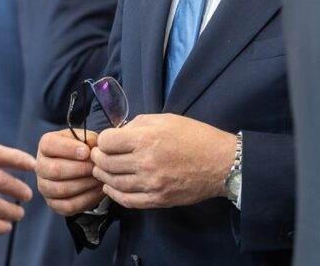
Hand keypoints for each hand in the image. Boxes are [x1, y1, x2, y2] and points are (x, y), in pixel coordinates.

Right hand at [35, 129, 104, 215]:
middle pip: (54, 170)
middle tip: (95, 167)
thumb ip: (88, 139)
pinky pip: (68, 205)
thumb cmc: (82, 150)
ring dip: (84, 184)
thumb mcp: (86, 139)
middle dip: (79, 169)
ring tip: (98, 178)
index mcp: (46, 145)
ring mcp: (44, 186)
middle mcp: (40, 166)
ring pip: (61, 189)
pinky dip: (86, 198)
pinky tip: (97, 190)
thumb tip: (91, 147)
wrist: (83, 168)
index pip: (49, 145)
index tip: (86, 152)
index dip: (68, 148)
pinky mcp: (53, 203)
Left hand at [91, 113, 235, 208]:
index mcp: (146, 138)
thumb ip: (139, 124)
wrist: (221, 163)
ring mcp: (151, 183)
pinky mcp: (158, 199)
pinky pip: (127, 200)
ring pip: (113, 183)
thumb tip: (120, 132)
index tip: (105, 141)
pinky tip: (111, 188)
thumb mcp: (166, 119)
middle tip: (97, 156)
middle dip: (97, 159)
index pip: (107, 142)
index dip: (102, 140)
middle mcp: (145, 162)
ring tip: (102, 171)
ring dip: (103, 177)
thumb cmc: (195, 137)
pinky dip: (115, 194)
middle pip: (106, 163)